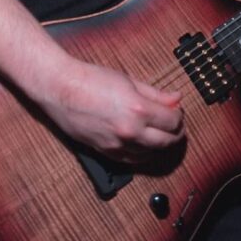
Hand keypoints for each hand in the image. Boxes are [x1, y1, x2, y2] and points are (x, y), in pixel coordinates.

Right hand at [39, 57, 183, 161]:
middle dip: (176, 133)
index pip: (172, 121)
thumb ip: (155, 93)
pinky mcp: (106, 152)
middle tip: (176, 125)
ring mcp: (118, 144)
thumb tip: (176, 98)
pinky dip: (143, 154)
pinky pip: (132, 160)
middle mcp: (130, 131)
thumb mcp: (129, 80)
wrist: (62, 89)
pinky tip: (145, 144)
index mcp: (138, 109)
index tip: (177, 111)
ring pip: (151, 154)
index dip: (179, 116)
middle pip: (166, 141)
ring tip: (162, 133)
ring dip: (161, 144)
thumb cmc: (92, 80)